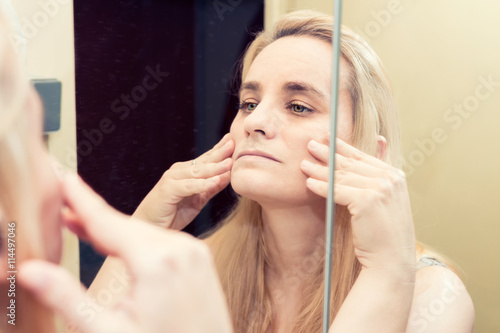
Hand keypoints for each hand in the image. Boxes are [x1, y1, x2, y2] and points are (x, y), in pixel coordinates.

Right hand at [18, 174, 232, 332]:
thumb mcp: (110, 331)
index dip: (82, 200)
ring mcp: (195, 252)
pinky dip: (140, 240)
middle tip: (64, 210)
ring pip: (145, 231)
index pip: (108, 222)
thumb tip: (31, 271)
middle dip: (93, 217)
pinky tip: (123, 245)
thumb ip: (68, 298)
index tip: (65, 179)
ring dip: (115, 230)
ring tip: (84, 227)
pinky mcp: (200, 259)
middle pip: (126, 225)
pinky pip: (163, 240)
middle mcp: (181, 247)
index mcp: (157, 261)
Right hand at [134, 134, 233, 229]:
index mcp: (186, 172)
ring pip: (198, 172)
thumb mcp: (197, 200)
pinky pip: (189, 186)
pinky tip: (215, 181)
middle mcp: (178, 172)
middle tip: (233, 143)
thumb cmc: (171, 214)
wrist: (151, 227)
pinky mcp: (168, 189)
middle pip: (203, 161)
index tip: (233, 140)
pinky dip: (203, 184)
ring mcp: (172, 179)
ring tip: (230, 163)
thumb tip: (228, 176)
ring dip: (215, 168)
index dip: (219, 150)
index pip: (205, 159)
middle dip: (219, 152)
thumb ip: (210, 188)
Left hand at [300, 138, 414, 271]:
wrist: (391, 260)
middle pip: (351, 163)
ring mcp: (380, 188)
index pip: (363, 157)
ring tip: (303, 164)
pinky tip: (309, 183)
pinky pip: (337, 190)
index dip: (344, 148)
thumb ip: (375, 181)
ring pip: (342, 176)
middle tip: (310, 145)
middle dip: (328, 154)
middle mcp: (390, 178)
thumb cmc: (383, 234)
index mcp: (395, 175)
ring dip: (319, 169)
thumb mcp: (383, 202)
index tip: (328, 140)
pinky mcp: (367, 200)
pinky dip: (321, 186)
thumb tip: (358, 166)